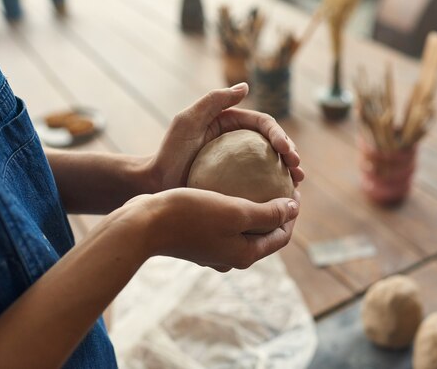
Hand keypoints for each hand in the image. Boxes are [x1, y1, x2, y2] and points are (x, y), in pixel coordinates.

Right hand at [123, 188, 299, 270]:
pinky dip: (233, 206)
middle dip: (277, 209)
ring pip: (244, 227)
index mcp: (245, 255)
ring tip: (258, 179)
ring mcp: (213, 249)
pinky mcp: (198, 239)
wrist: (142, 224)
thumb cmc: (190, 215)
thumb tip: (293, 210)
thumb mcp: (235, 212)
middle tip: (279, 180)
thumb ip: (268, 214)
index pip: (282, 236)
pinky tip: (229, 183)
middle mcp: (231, 257)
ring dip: (255, 206)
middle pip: (265, 233)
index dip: (293, 212)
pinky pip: (224, 222)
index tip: (294, 186)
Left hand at [148, 83, 303, 191]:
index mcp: (232, 124)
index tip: (285, 150)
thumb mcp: (187, 121)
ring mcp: (241, 164)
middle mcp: (239, 142)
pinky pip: (261, 185)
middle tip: (297, 169)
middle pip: (273, 144)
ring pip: (272, 165)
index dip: (279, 135)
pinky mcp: (238, 184)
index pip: (264, 125)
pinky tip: (284, 199)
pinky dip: (275, 190)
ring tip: (297, 182)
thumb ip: (213, 100)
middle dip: (291, 153)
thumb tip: (246, 86)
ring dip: (289, 171)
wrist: (156, 183)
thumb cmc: (169, 151)